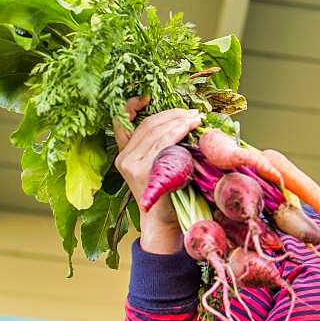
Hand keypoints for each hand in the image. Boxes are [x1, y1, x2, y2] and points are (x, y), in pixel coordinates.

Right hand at [113, 95, 201, 252]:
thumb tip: (180, 120)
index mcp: (124, 154)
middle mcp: (123, 158)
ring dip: (179, 119)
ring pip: (156, 130)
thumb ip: (158, 146)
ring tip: (195, 117)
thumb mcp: (159, 166)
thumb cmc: (167, 194)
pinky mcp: (143, 169)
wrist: (163, 224)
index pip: (123, 122)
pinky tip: (191, 126)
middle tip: (191, 112)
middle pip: (147, 124)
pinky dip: (179, 130)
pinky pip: (164, 142)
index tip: (147, 96)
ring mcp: (131, 163)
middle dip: (172, 113)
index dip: (132, 105)